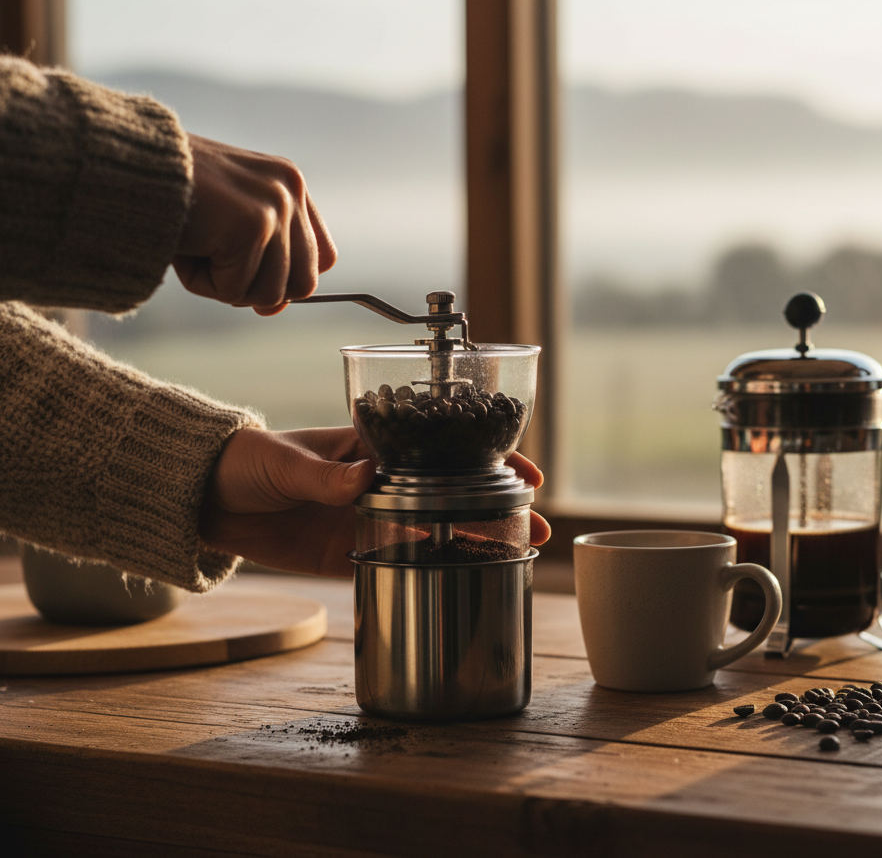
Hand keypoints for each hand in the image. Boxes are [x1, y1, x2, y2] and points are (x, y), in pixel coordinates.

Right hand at [174, 135, 336, 315]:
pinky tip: (185, 246)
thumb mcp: (225, 226)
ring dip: (225, 286)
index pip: (321, 258)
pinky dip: (202, 282)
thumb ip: (261, 264)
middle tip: (214, 261)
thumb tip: (275, 308)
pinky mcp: (253, 224)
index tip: (249, 275)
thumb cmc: (167, 197)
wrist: (121, 164)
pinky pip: (236, 288)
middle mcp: (291, 190)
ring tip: (196, 248)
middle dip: (255, 287)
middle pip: (303, 285)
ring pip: (271, 294)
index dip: (287, 280)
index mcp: (290, 185)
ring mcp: (276, 206)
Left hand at [200, 429, 550, 576]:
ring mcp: (369, 518)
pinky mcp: (351, 553)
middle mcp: (380, 481)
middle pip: (451, 491)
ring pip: (435, 528)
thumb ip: (324, 474)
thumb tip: (364, 477)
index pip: (440, 448)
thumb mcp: (282, 462)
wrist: (205, 501)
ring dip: (474, 538)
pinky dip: (431, 567)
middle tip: (536, 524)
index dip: (486, 458)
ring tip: (516, 553)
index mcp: (371, 446)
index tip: (522, 472)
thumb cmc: (245, 462)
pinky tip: (464, 575)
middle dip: (496, 504)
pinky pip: (398, 562)